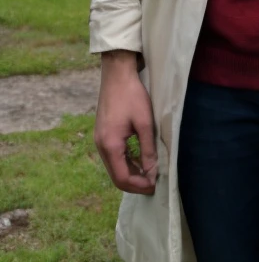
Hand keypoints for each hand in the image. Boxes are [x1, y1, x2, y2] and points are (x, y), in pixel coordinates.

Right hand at [94, 51, 157, 194]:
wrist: (117, 74)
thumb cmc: (132, 96)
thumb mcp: (145, 123)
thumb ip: (147, 149)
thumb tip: (152, 171)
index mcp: (110, 146)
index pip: (122, 178)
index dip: (138, 186)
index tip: (155, 186)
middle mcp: (101, 146)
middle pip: (116, 176)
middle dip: (134, 183)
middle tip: (153, 184)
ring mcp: (100, 140)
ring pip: (114, 167)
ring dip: (130, 173)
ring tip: (149, 174)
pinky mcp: (103, 134)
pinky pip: (113, 156)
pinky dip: (126, 162)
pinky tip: (139, 160)